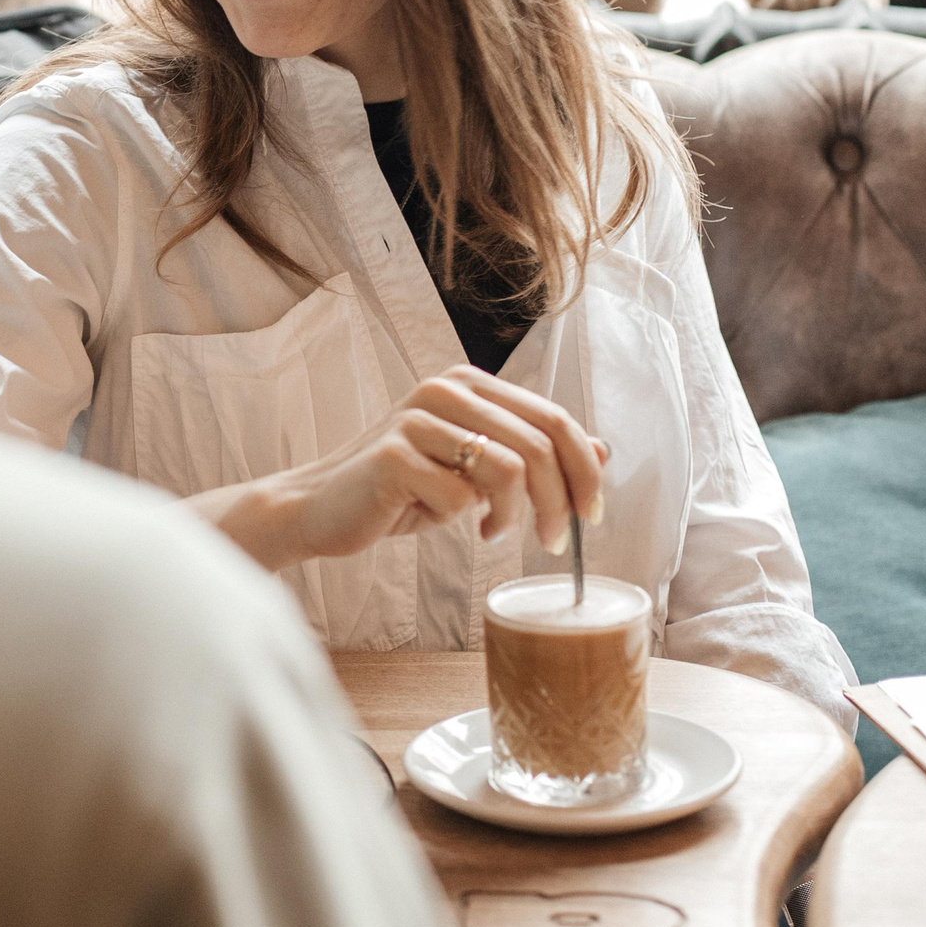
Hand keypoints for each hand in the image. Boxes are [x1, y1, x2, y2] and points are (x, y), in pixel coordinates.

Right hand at [258, 366, 606, 568]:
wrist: (321, 508)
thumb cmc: (401, 490)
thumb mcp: (474, 470)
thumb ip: (530, 455)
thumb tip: (604, 449)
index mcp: (467, 383)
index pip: (554, 419)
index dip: (585, 470)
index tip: (592, 514)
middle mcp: (443, 389)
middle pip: (539, 445)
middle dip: (560, 502)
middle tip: (554, 542)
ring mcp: (416, 419)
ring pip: (509, 469)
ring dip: (515, 516)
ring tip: (494, 533)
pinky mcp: (393, 455)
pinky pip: (459, 497)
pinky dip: (462, 521)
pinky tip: (445, 522)